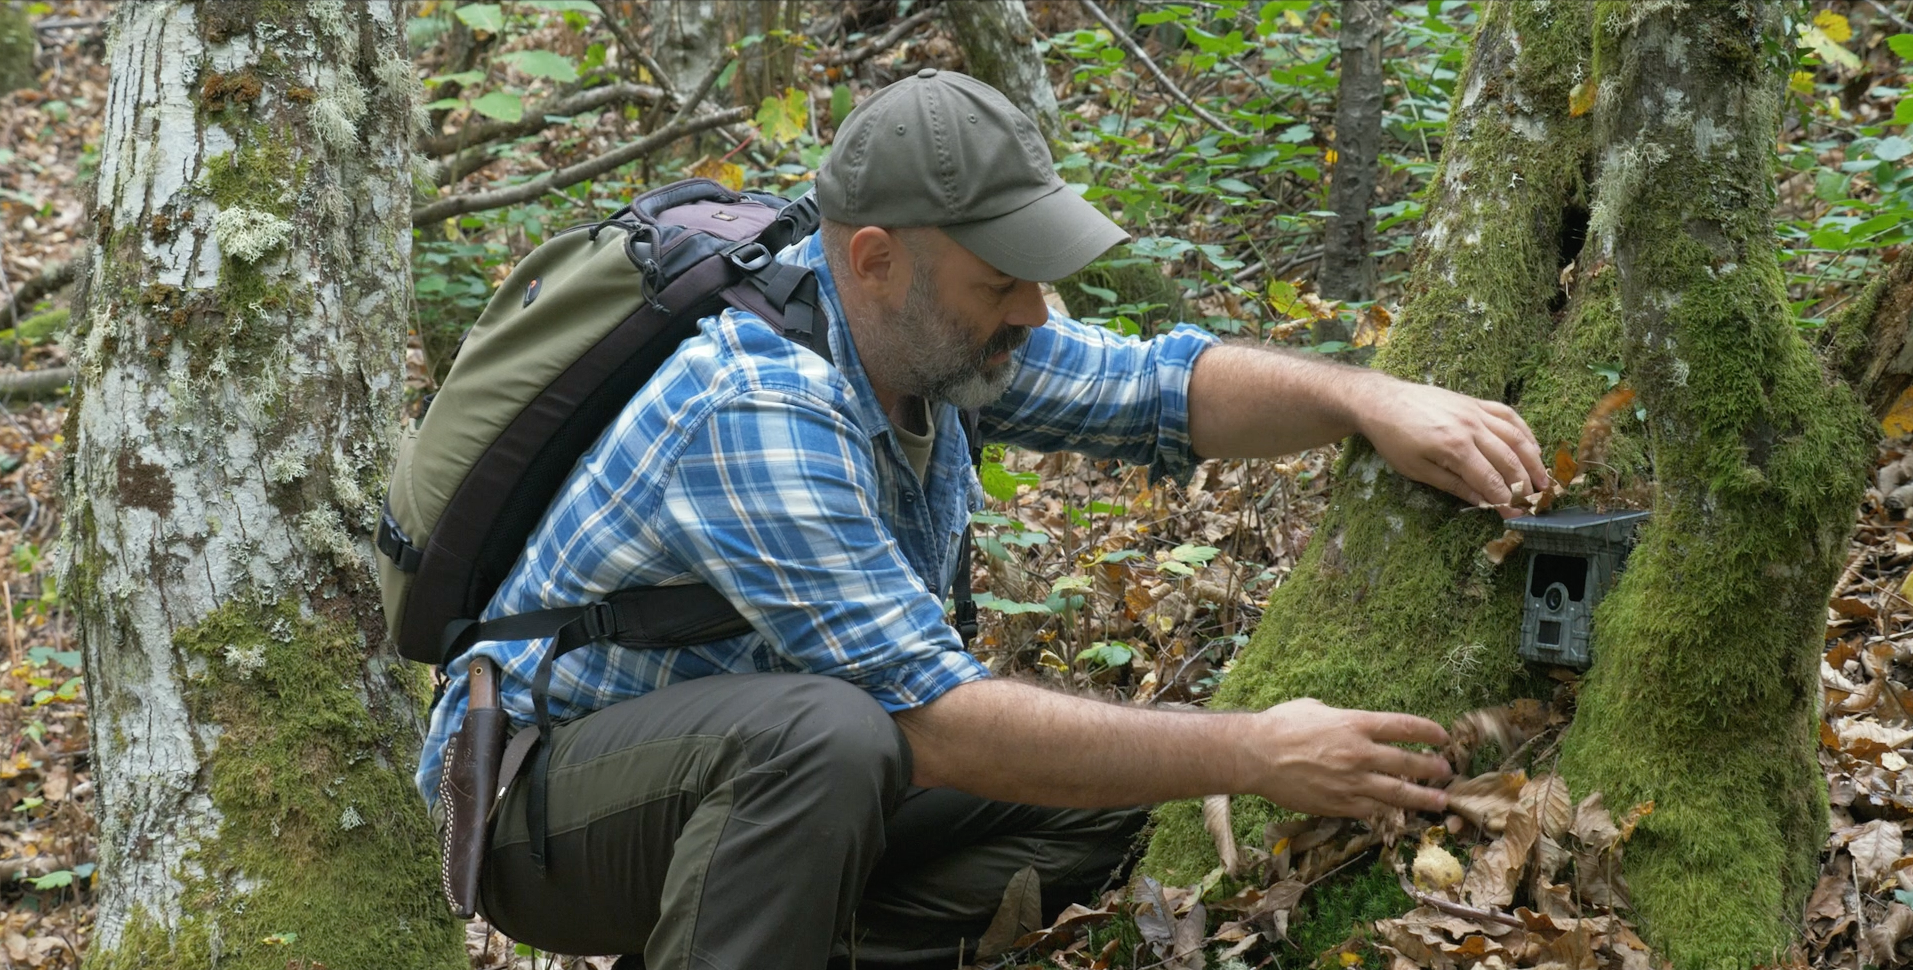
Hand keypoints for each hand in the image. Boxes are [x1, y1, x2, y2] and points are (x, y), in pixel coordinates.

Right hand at [1245, 698, 1451, 817]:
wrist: (1254, 755)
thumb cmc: (1280, 725)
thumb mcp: (1315, 707)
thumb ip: (1341, 716)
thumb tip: (1351, 722)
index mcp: (1355, 724)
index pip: (1405, 727)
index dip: (1429, 732)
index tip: (1442, 737)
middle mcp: (1359, 753)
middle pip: (1408, 763)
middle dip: (1432, 768)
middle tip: (1446, 772)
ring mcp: (1350, 782)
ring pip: (1397, 793)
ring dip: (1422, 797)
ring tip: (1439, 801)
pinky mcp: (1338, 804)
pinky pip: (1370, 810)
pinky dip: (1385, 810)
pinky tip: (1395, 811)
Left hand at [1357, 379, 1549, 517]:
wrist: (1382, 401)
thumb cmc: (1394, 440)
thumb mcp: (1417, 470)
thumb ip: (1453, 485)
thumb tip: (1484, 502)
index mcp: (1454, 447)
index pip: (1491, 480)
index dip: (1506, 501)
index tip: (1517, 517)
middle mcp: (1471, 427)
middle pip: (1509, 460)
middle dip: (1525, 485)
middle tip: (1536, 503)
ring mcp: (1475, 411)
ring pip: (1515, 437)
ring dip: (1533, 460)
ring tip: (1544, 481)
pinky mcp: (1475, 402)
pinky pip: (1508, 415)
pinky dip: (1525, 432)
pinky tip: (1532, 447)